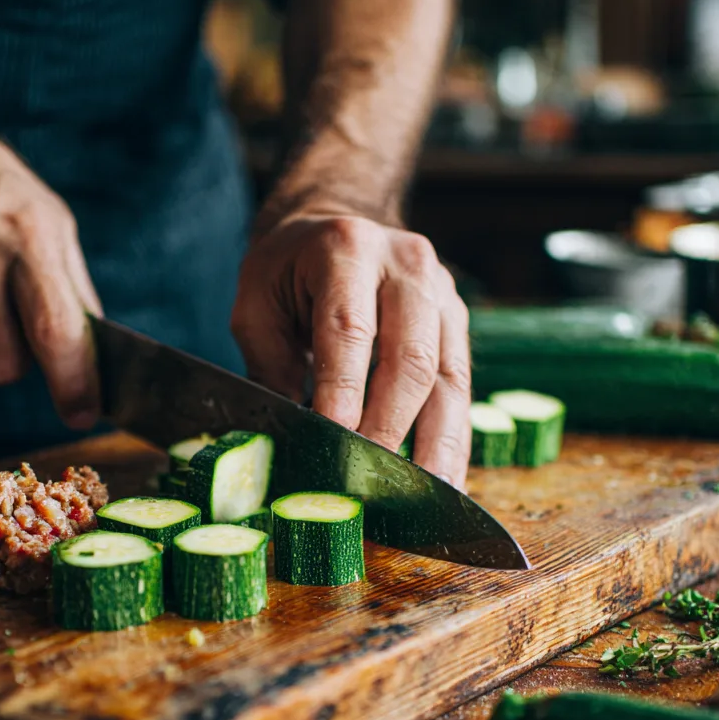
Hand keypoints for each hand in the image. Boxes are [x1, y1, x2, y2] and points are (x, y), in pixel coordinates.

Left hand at [232, 213, 470, 487]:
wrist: (333, 225)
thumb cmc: (287, 272)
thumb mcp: (257, 306)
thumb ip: (269, 369)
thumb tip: (284, 442)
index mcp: (347, 249)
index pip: (350, 329)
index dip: (344, 391)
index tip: (334, 442)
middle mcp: (406, 266)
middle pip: (412, 358)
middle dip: (391, 426)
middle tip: (370, 478)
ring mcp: (442, 294)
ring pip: (450, 378)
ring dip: (438, 443)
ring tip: (427, 494)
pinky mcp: (457, 323)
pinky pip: (462, 387)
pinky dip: (454, 436)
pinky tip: (446, 477)